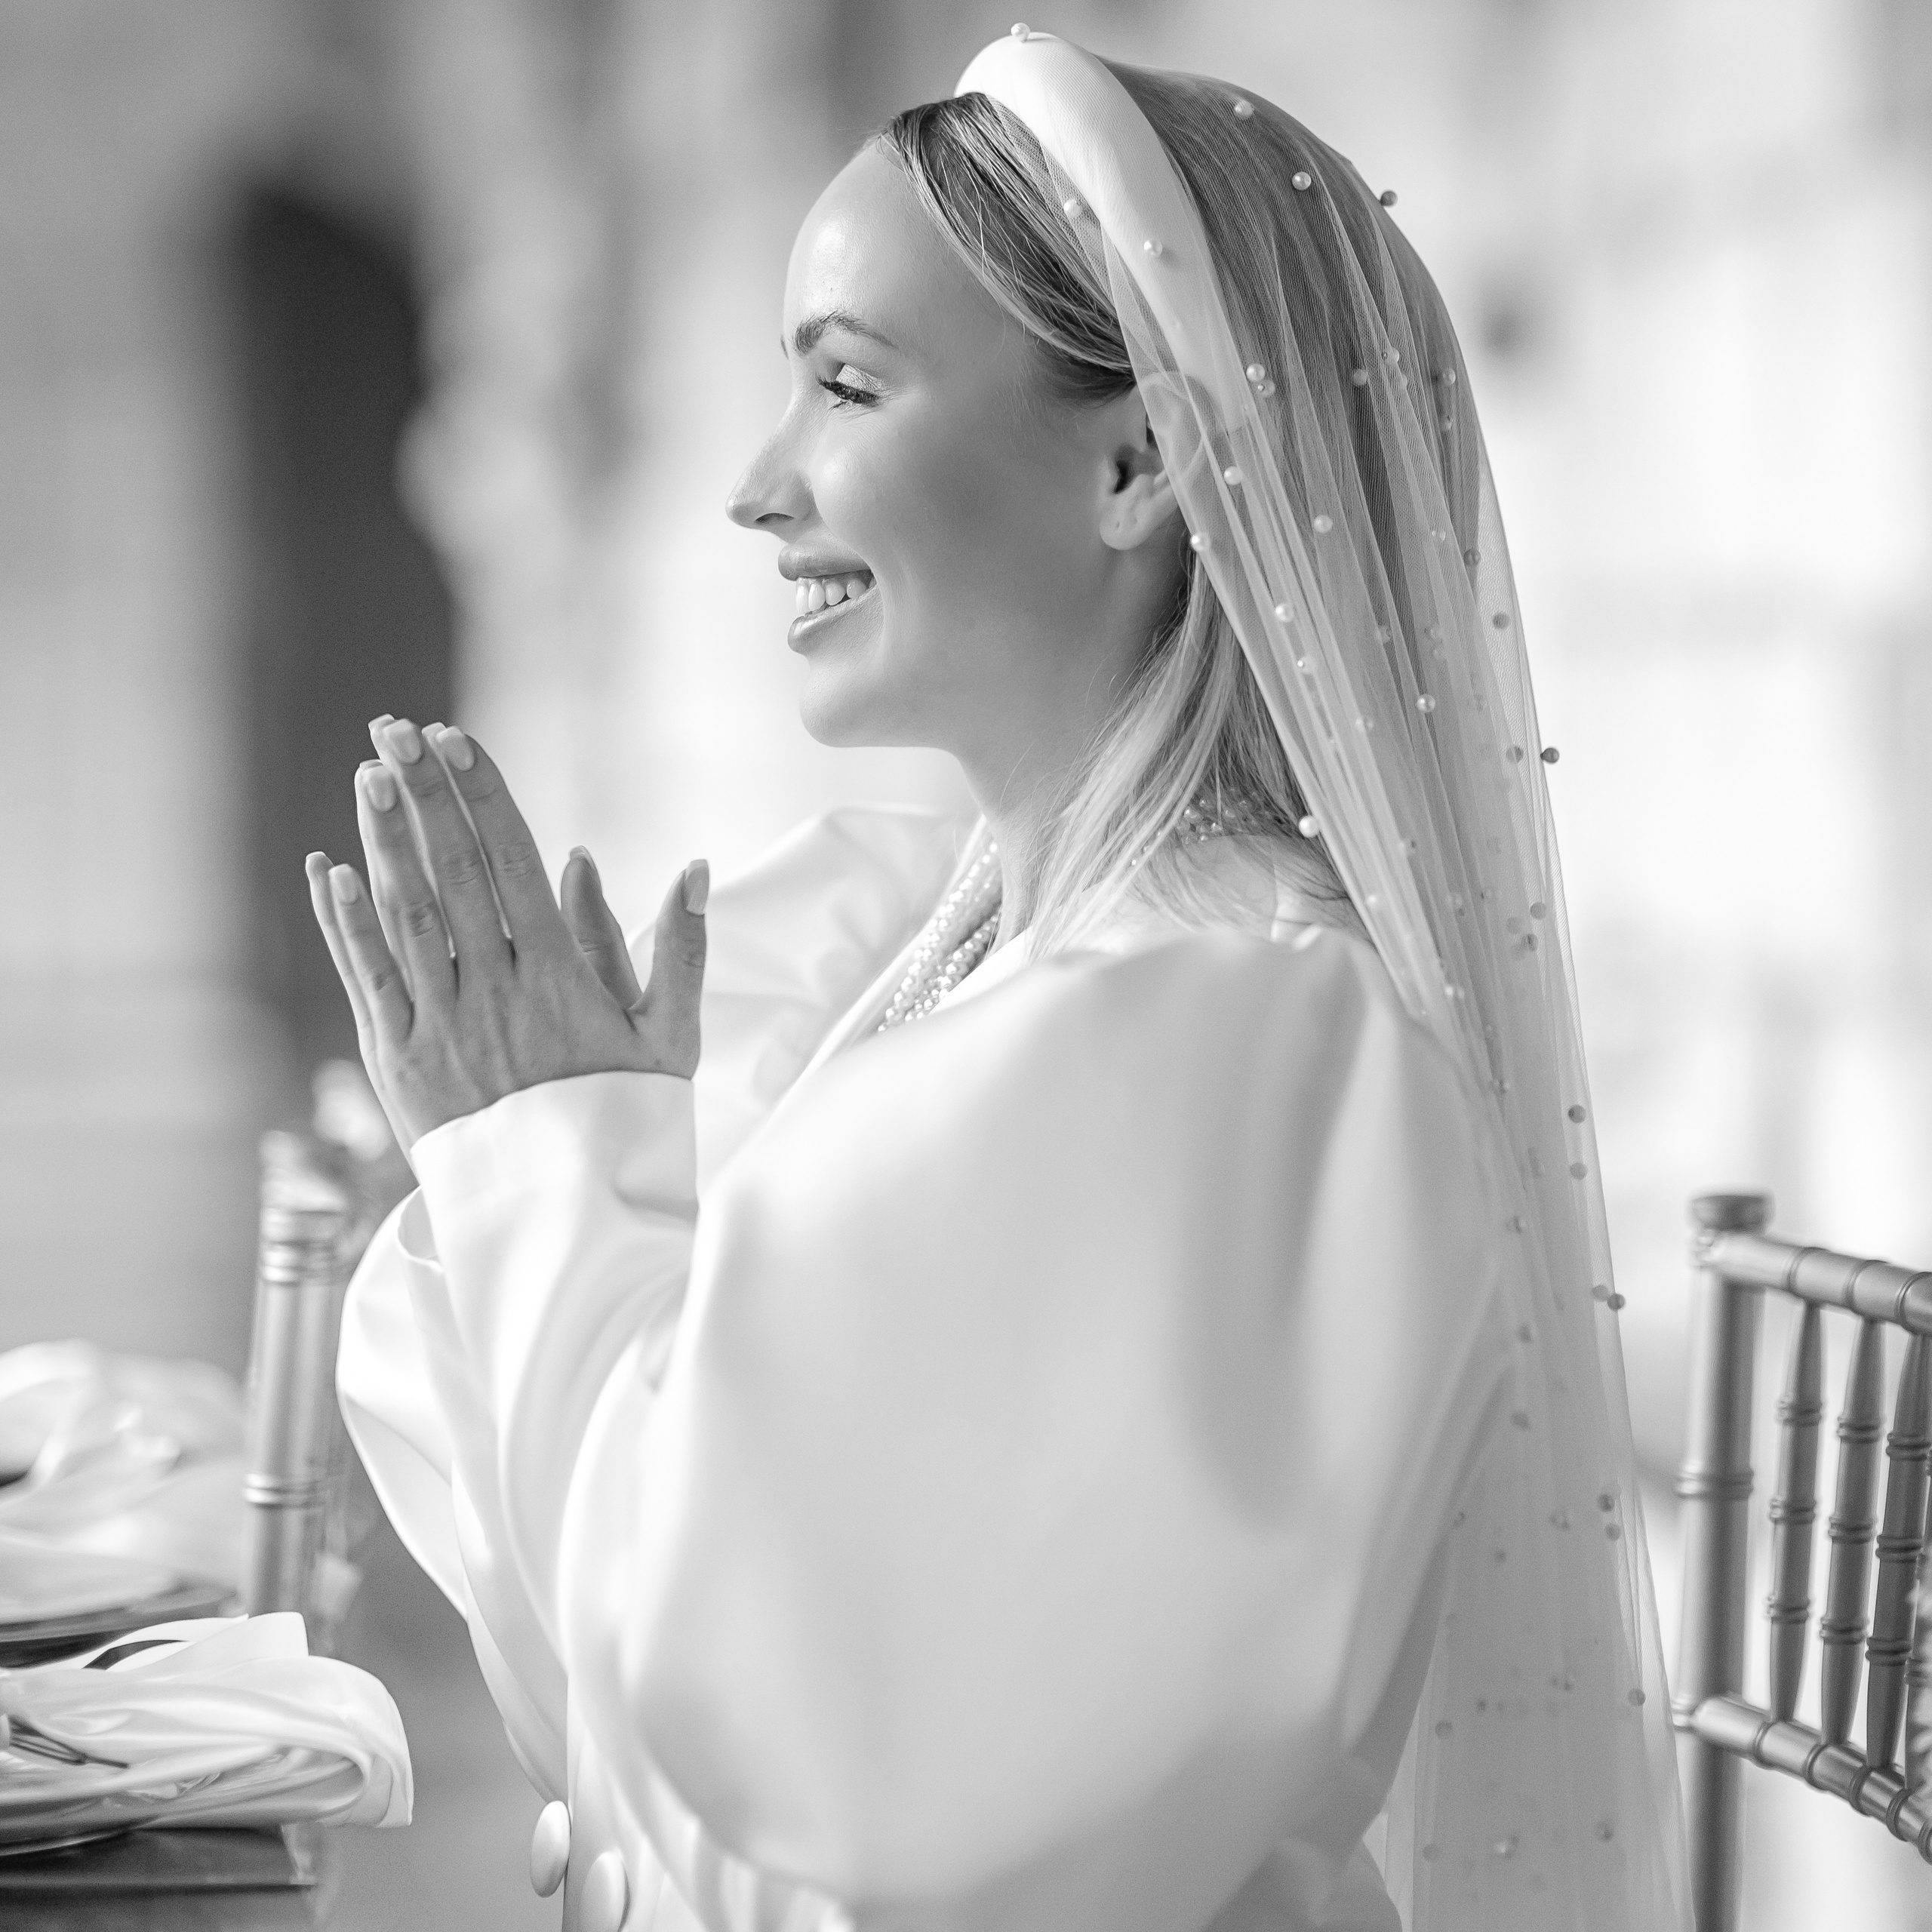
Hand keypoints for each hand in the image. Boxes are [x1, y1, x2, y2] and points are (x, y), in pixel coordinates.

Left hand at [305, 718, 706, 1151]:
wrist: (569, 1219)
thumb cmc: (625, 1122)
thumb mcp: (672, 1039)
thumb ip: (679, 950)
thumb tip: (695, 869)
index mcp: (559, 979)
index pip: (514, 864)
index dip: (482, 797)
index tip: (456, 741)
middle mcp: (495, 993)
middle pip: (453, 872)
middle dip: (423, 794)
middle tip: (395, 729)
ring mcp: (442, 1028)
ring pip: (405, 915)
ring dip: (383, 840)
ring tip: (369, 775)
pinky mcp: (401, 1065)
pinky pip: (369, 979)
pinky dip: (345, 923)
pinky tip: (331, 870)